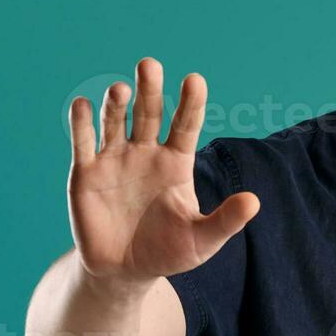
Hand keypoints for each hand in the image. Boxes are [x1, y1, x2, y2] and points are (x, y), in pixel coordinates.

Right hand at [67, 58, 258, 284]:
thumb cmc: (168, 252)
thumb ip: (226, 221)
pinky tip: (83, 106)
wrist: (124, 272)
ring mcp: (114, 159)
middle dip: (149, 89)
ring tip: (120, 90)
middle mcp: (145, 152)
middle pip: (149, 113)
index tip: (195, 80)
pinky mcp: (85, 173)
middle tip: (149, 64)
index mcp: (176, 161)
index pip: (185, 124)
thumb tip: (254, 201)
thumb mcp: (201, 240)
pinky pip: (84, 143)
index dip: (190, 103)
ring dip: (115, 104)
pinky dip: (82, 124)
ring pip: (115, 122)